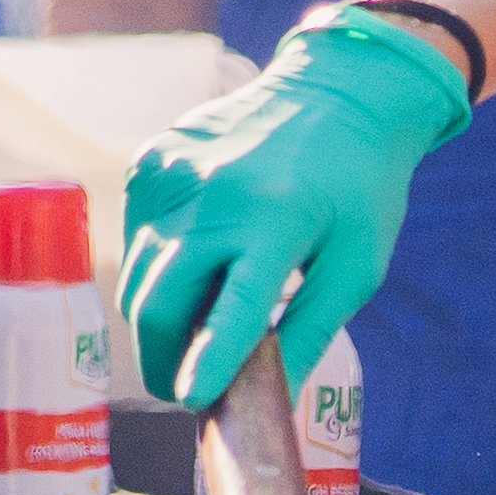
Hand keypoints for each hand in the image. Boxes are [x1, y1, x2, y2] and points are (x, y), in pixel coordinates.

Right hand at [118, 8, 466, 406]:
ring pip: (138, 279)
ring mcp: (172, 175)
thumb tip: (265, 400)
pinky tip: (197, 263)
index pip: (233, 307)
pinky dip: (159, 270)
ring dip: (158, 321)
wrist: (334, 93)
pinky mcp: (150, 163)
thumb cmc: (358, 190)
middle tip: (183, 390)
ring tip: (194, 332)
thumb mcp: (356, 267)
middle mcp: (214, 197)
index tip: (189, 402)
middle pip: (159, 303)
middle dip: (164, 361)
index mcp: (278, 222)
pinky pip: (137, 241)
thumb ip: (306, 332)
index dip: (210, 359)